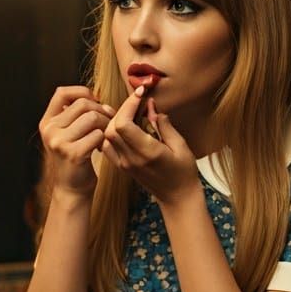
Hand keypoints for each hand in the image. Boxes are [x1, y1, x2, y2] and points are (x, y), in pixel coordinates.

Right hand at [39, 86, 114, 197]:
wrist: (71, 189)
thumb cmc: (75, 158)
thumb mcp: (69, 134)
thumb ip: (77, 115)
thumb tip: (100, 100)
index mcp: (47, 122)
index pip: (62, 92)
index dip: (82, 92)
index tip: (95, 103)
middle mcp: (49, 130)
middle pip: (83, 104)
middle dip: (101, 111)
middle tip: (107, 123)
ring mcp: (59, 142)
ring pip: (92, 117)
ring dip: (105, 125)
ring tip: (104, 136)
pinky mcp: (73, 154)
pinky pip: (98, 135)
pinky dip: (104, 140)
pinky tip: (100, 148)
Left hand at [100, 87, 196, 205]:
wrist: (177, 197)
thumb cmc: (184, 172)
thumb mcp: (180, 145)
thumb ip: (164, 125)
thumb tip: (151, 106)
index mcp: (147, 152)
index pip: (124, 124)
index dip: (129, 105)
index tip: (140, 94)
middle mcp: (132, 158)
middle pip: (112, 127)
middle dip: (123, 108)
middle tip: (137, 99)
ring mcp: (124, 164)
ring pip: (107, 135)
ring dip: (115, 119)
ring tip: (131, 110)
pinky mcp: (122, 166)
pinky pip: (107, 146)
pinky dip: (111, 131)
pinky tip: (123, 124)